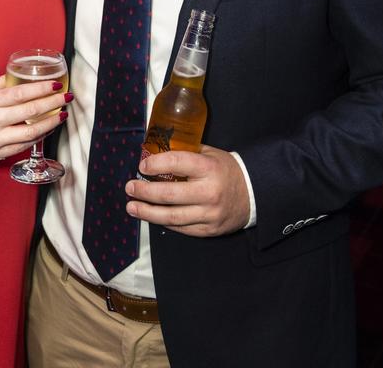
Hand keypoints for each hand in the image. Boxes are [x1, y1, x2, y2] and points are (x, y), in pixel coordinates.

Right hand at [0, 76, 71, 166]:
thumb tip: (18, 74)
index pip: (20, 94)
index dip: (41, 89)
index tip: (55, 84)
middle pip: (30, 112)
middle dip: (52, 104)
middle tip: (65, 97)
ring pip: (31, 133)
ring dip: (50, 123)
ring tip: (61, 114)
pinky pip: (22, 146)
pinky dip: (37, 137)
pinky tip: (46, 129)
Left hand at [124, 145, 249, 236]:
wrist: (253, 193)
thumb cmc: (225, 169)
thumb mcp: (209, 153)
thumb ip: (185, 153)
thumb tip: (155, 152)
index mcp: (208, 168)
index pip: (176, 163)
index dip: (155, 165)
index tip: (141, 166)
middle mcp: (209, 192)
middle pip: (169, 195)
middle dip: (144, 192)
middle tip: (129, 188)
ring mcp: (209, 214)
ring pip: (172, 216)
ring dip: (148, 212)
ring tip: (132, 207)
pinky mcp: (209, 230)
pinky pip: (181, 228)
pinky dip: (164, 222)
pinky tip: (152, 216)